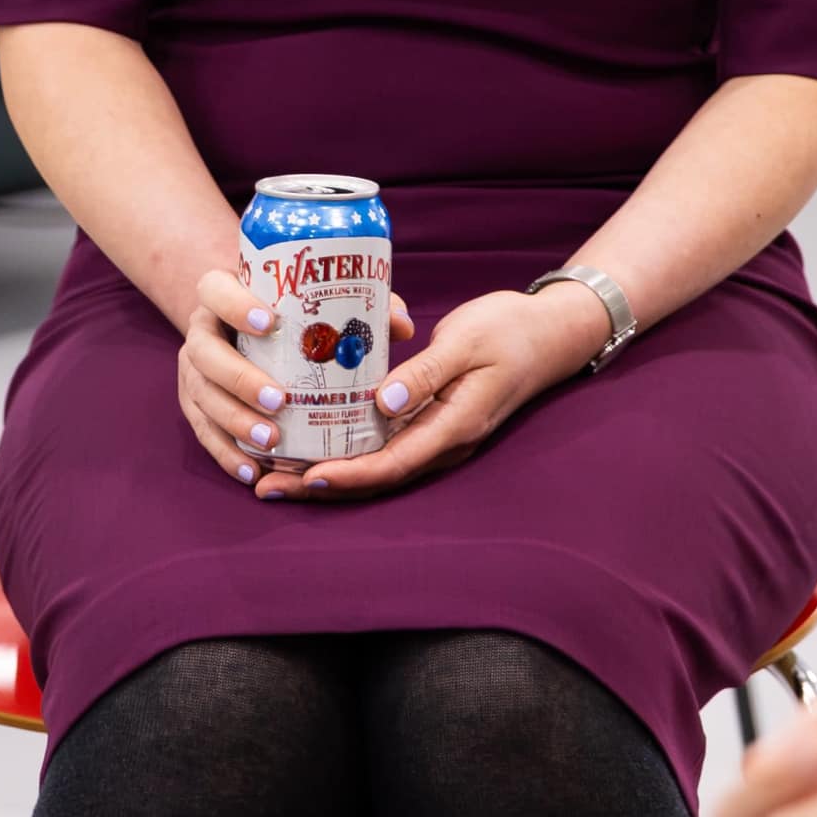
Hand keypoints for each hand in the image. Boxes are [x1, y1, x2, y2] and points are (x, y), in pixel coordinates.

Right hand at [177, 262, 421, 496]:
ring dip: (235, 421)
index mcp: (222, 293)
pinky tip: (251, 470)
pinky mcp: (194, 403)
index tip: (268, 321)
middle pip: (205, 353)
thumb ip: (357, 305)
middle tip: (280, 399)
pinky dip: (226, 453)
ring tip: (272, 441)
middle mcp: (202, 331)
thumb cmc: (289, 308)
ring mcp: (193, 370)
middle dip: (240, 378)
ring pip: (203, 396)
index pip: (214, 289)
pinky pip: (203, 431)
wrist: (241, 322)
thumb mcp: (316, 298)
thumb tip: (401, 326)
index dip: (235, 305)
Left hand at [268, 283, 598, 501]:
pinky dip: (347, 450)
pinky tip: (315, 442)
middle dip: (320, 485)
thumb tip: (380, 403)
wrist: (550, 333)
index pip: (393, 464)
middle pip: (376, 477)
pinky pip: (384, 445)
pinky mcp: (431, 419)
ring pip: (376, 466)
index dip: (348, 476)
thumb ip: (425, 372)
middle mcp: (444, 440)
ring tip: (275, 472)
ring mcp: (438, 433)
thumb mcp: (468, 341)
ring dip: (327, 473)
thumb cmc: (511, 330)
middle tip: (266, 486)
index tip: (306, 477)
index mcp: (455, 425)